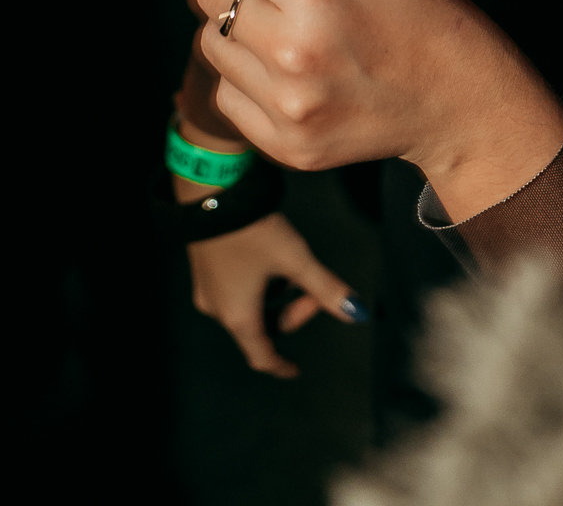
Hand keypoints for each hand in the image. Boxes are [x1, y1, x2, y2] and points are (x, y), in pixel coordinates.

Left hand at [100, 0, 562, 223]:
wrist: (458, 97)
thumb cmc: (423, 1)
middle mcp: (295, 43)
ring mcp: (287, 100)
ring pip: (210, 44)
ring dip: (235, 28)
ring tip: (297, 32)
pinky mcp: (284, 141)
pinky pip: (225, 95)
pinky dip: (247, 77)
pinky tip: (299, 73)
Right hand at [187, 210, 363, 378]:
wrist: (211, 193)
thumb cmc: (252, 231)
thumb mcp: (296, 259)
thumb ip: (327, 288)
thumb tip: (357, 314)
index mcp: (238, 317)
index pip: (261, 357)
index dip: (281, 365)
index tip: (294, 369)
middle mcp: (218, 309)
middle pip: (260, 327)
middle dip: (291, 312)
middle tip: (313, 290)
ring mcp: (207, 288)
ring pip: (248, 306)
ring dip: (276, 297)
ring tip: (296, 271)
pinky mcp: (205, 267)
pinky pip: (235, 290)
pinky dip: (258, 286)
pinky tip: (273, 260)